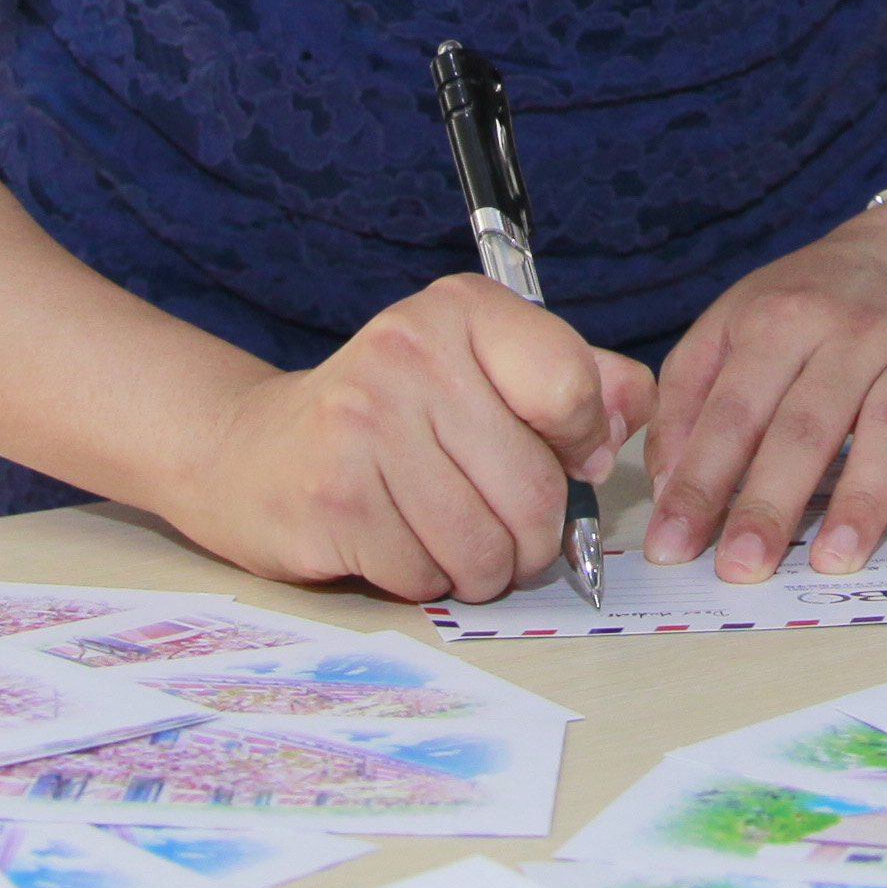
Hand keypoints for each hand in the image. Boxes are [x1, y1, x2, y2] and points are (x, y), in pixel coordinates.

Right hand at [164, 277, 654, 605]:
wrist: (251, 452)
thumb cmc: (391, 416)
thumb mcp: (485, 369)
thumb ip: (576, 380)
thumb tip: (635, 416)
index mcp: (462, 308)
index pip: (571, 388)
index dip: (581, 445)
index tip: (561, 456)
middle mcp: (410, 350)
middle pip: (535, 489)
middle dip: (534, 535)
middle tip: (505, 527)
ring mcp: (364, 422)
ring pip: (486, 544)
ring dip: (484, 567)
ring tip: (454, 541)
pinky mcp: (333, 497)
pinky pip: (427, 575)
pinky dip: (426, 579)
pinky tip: (398, 544)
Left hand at [643, 199, 886, 582]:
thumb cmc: (805, 305)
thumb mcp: (730, 325)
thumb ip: (689, 399)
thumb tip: (670, 485)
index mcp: (780, 317)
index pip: (734, 410)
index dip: (701, 480)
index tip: (672, 544)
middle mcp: (852, 332)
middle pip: (808, 423)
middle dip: (771, 502)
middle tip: (742, 567)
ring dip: (863, 499)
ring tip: (832, 562)